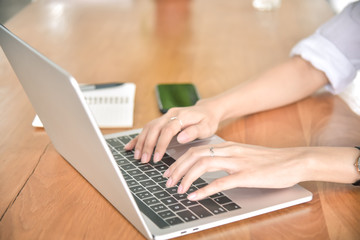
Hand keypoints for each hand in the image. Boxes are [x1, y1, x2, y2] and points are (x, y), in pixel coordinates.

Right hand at [124, 99, 220, 162]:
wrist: (207, 110)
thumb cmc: (208, 120)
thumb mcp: (207, 127)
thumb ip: (194, 132)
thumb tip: (180, 138)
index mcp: (181, 116)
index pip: (167, 130)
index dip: (160, 144)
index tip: (157, 157)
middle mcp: (170, 114)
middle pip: (154, 128)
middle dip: (147, 145)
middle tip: (144, 160)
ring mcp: (164, 117)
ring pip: (148, 128)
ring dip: (141, 142)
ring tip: (138, 157)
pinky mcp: (161, 121)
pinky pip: (147, 128)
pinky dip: (138, 138)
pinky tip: (130, 146)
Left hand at [163, 142, 308, 200]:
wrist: (294, 160)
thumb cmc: (270, 160)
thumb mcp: (244, 155)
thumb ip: (227, 159)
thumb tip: (209, 167)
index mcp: (227, 147)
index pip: (196, 150)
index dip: (179, 161)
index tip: (170, 171)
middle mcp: (229, 151)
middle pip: (194, 155)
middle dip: (177, 168)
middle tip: (167, 181)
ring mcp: (237, 162)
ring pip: (202, 165)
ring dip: (186, 177)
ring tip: (178, 189)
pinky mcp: (246, 175)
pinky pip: (220, 182)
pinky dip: (204, 189)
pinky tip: (195, 196)